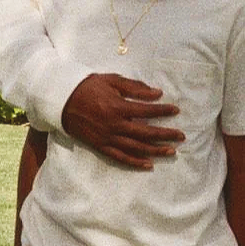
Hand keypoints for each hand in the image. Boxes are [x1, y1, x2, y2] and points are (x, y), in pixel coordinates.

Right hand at [62, 72, 183, 167]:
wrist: (62, 100)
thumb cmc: (88, 87)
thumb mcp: (111, 81)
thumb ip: (135, 88)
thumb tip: (157, 93)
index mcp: (118, 107)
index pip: (147, 110)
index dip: (163, 111)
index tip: (176, 110)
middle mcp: (115, 125)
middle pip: (146, 132)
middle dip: (166, 134)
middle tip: (181, 136)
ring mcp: (108, 138)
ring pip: (136, 148)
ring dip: (155, 150)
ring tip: (171, 151)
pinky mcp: (101, 146)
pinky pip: (121, 157)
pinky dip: (135, 162)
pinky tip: (148, 164)